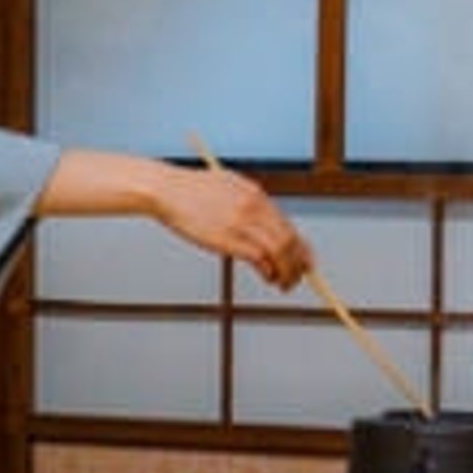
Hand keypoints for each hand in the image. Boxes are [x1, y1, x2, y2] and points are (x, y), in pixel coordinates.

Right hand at [156, 163, 311, 289]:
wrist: (167, 190)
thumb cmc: (191, 192)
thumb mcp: (228, 188)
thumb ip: (247, 203)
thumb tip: (263, 224)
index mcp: (256, 195)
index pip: (289, 226)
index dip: (302, 248)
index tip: (305, 262)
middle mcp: (255, 208)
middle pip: (290, 240)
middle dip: (299, 264)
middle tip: (298, 278)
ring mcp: (242, 223)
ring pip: (280, 251)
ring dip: (287, 272)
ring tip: (284, 284)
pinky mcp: (227, 238)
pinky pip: (259, 258)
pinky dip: (268, 271)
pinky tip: (268, 278)